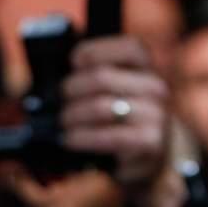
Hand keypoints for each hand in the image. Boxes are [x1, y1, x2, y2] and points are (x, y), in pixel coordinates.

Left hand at [61, 36, 183, 206]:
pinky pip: (106, 136)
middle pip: (102, 77)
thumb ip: (93, 79)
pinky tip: (69, 140)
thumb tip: (51, 81)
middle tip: (58, 100)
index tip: (73, 61)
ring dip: (72, 116)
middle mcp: (156, 88)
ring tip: (61, 123)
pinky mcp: (149, 142)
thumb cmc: (121, 121)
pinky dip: (81, 138)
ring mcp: (156, 115)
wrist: (150, 158)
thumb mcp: (114, 94)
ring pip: (101, 106)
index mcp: (147, 69)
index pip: (128, 47)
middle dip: (71, 89)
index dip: (95, 50)